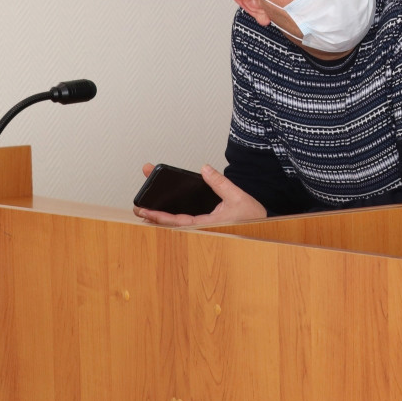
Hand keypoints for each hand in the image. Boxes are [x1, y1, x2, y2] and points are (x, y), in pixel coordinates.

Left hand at [133, 163, 266, 225]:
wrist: (264, 231)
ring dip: (161, 215)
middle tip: (137, 205)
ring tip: (146, 206)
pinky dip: (172, 216)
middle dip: (153, 213)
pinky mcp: (206, 225)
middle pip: (171, 222)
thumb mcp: (237, 198)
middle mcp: (201, 229)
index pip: (175, 221)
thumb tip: (205, 169)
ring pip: (176, 224)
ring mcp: (202, 228)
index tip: (142, 209)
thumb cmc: (252, 220)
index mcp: (205, 226)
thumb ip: (220, 183)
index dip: (157, 215)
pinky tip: (166, 209)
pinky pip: (185, 222)